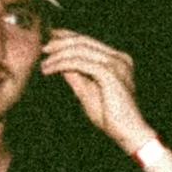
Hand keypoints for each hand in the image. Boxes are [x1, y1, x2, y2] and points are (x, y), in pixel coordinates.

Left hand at [40, 29, 151, 151]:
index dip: (68, 37)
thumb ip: (76, 76)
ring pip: (80, 50)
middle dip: (60, 42)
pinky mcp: (109, 73)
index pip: (89, 42)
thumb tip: (59, 62)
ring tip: (44, 63)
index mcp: (117, 60)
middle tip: (43, 48)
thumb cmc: (110, 117)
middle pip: (84, 41)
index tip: (49, 39)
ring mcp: (116, 64)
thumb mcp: (87, 92)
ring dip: (58, 55)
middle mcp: (119, 58)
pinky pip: (79, 63)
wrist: (128, 134)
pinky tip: (50, 69)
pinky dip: (62, 64)